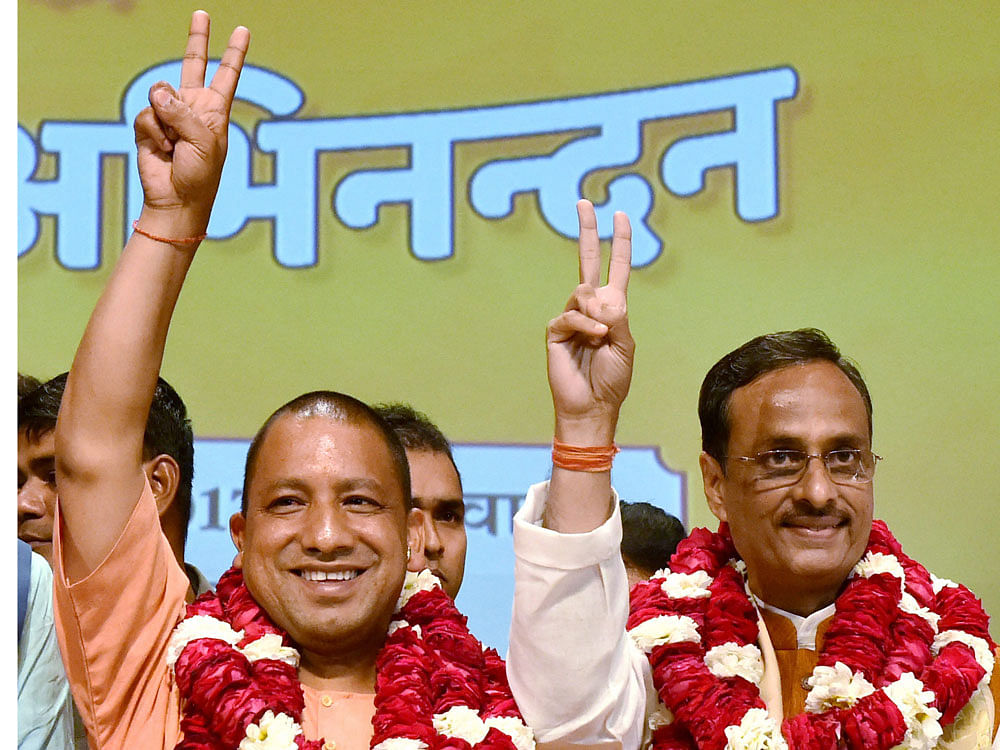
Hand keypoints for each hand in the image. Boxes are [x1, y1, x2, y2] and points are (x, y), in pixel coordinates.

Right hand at [133, 11, 249, 235]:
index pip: (227, 75)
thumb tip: (157, 93)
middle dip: (197, 39)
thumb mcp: (204, 143)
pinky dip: (155, 133)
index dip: (234, 53)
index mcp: (215, 111)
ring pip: (161, 95)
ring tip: (176, 146)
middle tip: (202, 13)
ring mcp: (170, 114)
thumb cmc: (200, 176)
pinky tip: (162, 150)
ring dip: (168, 122)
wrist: (176, 200)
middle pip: (193, 65)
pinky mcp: (148, 125)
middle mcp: (193, 107)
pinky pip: (147, 115)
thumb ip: (183, 113)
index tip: (242, 31)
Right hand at [546, 200, 633, 442]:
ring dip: (597, 313)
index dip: (620, 242)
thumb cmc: (612, 379)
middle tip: (584, 202)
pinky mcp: (556, 330)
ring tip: (602, 337)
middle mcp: (590, 307)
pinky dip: (585, 326)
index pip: (616, 268)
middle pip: (588, 261)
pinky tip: (594, 338)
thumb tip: (595, 297)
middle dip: (587, 231)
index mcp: (612, 309)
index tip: (621, 216)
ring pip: (583, 293)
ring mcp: (571, 317)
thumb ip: (616, 317)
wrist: (592, 406)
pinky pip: (570, 315)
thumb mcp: (626, 345)